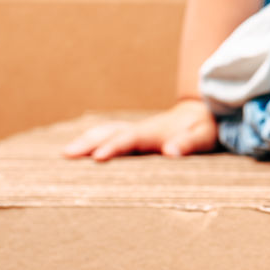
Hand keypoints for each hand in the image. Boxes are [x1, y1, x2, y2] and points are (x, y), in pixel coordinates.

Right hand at [61, 99, 218, 160]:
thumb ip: (188, 143)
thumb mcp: (203, 136)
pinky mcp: (135, 134)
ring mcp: (136, 130)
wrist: (203, 112)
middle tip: (67, 154)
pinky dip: (93, 138)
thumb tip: (170, 152)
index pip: (131, 139)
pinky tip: (80, 148)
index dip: (115, 147)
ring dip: (87, 140)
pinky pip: (110, 134)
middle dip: (89, 143)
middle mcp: (141, 129)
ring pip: (108, 131)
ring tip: (65, 153)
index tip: (98, 157)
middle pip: (112, 133)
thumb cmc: (204, 128)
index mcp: (156, 132)